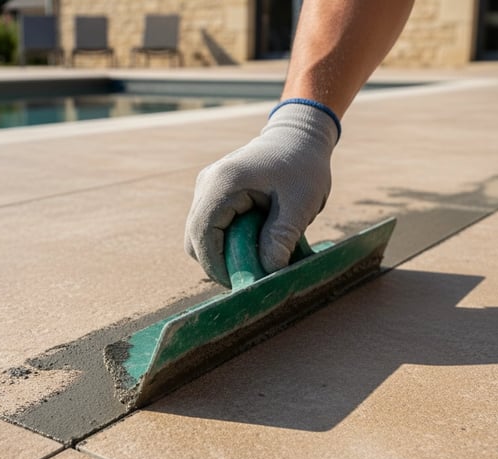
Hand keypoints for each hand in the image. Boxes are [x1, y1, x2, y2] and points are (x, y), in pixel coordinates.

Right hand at [184, 102, 339, 286]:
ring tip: (252, 262)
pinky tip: (251, 245)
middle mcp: (207, 183)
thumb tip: (267, 272)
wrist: (299, 135)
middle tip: (247, 278)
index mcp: (223, 182)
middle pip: (195, 237)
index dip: (215, 264)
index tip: (238, 283)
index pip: (202, 232)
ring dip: (222, 253)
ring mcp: (206, 187)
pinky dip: (225, 242)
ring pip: (200, 234)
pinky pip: (210, 226)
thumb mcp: (300, 203)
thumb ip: (282, 238)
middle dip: (217, 263)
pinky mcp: (213, 193)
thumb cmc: (303, 165)